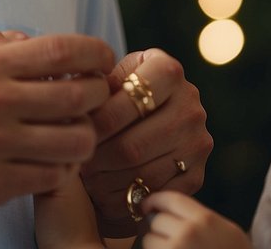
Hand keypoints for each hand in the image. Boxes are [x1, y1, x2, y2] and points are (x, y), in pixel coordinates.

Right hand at [0, 31, 114, 229]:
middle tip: (92, 100)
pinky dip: (62, 170)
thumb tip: (32, 40)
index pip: (61, 50)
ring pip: (76, 141)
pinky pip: (53, 177)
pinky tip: (50, 163)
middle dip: (97, 96)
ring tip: (72, 134)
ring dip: (84, 137)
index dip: (95, 53)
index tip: (102, 60)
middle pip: (79, 95)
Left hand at [80, 49, 212, 237]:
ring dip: (107, 183)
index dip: (98, 121)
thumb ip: (96, 85)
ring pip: (142, 174)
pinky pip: (156, 195)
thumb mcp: (113, 75)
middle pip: (133, 145)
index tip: (78, 133)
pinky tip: (104, 192)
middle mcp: (190, 106)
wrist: (157, 113)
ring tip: (85, 179)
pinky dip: (125, 199)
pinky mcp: (197, 175)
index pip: (129, 101)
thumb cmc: (122, 93)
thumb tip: (73, 104)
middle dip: (97, 159)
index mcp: (168, 71)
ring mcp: (197, 143)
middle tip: (75, 164)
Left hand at [141, 190, 250, 248]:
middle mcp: (188, 233)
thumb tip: (171, 210)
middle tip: (162, 233)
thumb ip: (201, 218)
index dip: (155, 200)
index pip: (170, 198)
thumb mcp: (227, 230)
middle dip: (156, 227)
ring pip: (149, 240)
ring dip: (155, 244)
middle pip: (156, 220)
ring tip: (171, 248)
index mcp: (205, 219)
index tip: (148, 204)